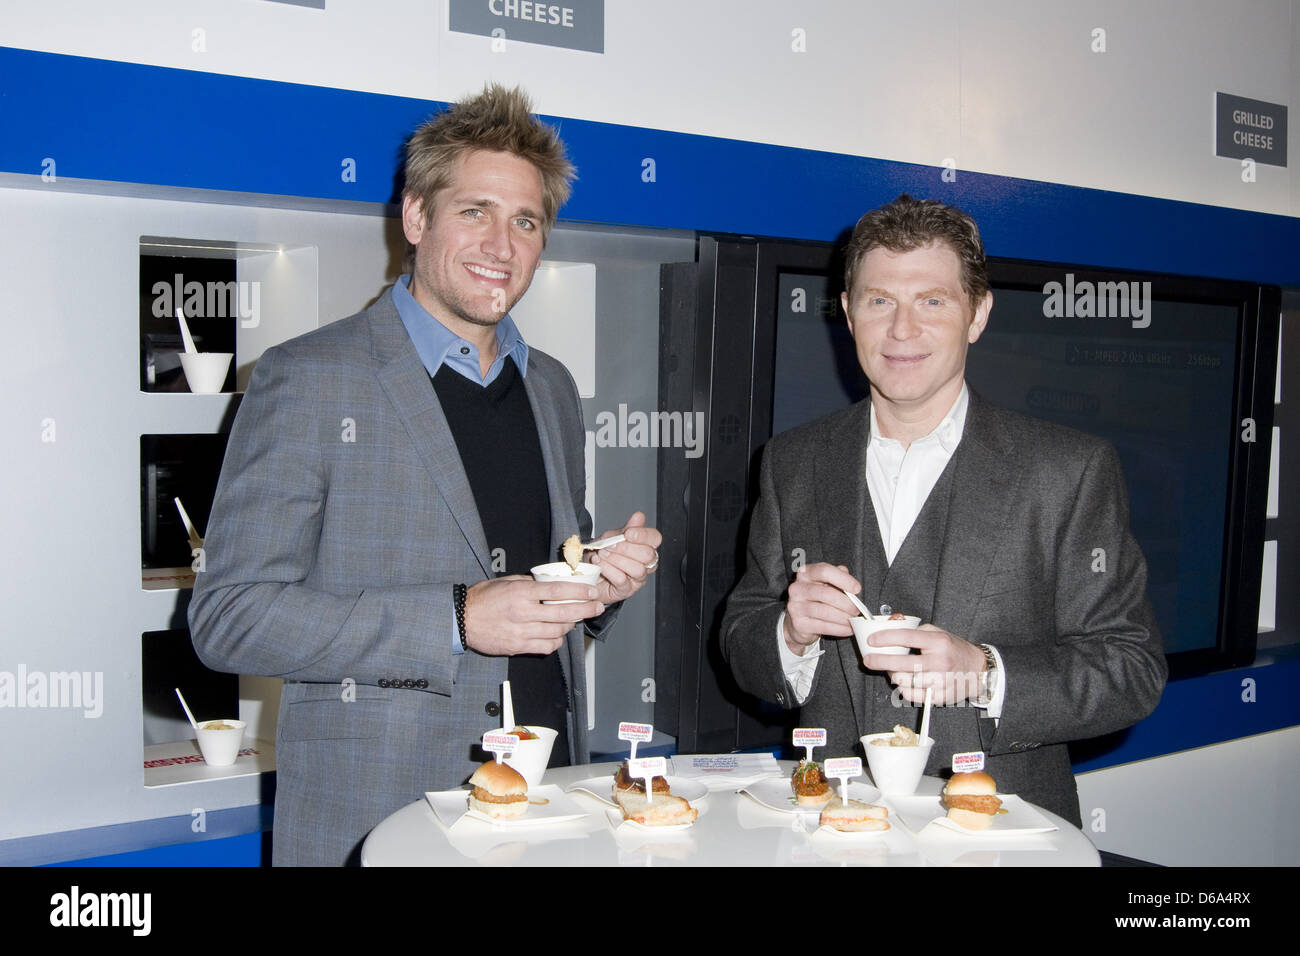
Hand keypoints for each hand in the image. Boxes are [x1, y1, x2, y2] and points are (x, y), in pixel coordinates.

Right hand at [463, 575, 603, 655]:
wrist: (461, 619)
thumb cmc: (483, 598)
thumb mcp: (506, 582)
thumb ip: (529, 583)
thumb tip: (550, 583)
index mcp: (521, 593)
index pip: (558, 592)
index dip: (579, 593)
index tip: (592, 592)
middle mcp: (523, 613)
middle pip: (563, 613)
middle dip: (585, 610)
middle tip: (597, 607)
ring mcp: (521, 632)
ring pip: (557, 632)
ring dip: (570, 626)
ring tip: (575, 619)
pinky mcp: (518, 646)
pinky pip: (545, 647)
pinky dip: (556, 642)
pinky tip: (557, 635)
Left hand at [589, 511, 661, 605]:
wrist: (586, 573)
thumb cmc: (602, 555)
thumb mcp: (610, 537)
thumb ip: (625, 528)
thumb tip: (639, 516)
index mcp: (645, 546)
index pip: (655, 538)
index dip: (644, 535)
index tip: (628, 533)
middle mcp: (645, 564)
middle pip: (648, 555)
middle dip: (626, 548)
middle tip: (609, 545)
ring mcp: (638, 579)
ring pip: (637, 569)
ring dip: (616, 559)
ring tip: (601, 555)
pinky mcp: (626, 590)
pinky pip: (622, 580)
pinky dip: (608, 569)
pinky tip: (599, 564)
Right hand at [783, 563, 860, 654]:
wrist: (796, 620)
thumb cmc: (815, 598)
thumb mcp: (825, 584)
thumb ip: (838, 579)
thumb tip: (853, 586)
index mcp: (805, 573)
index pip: (824, 571)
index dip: (843, 579)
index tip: (857, 589)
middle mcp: (797, 588)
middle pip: (826, 593)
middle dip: (846, 603)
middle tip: (857, 609)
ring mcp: (796, 607)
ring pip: (826, 612)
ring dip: (844, 617)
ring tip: (853, 619)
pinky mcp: (799, 624)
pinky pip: (824, 627)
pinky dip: (840, 628)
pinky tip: (848, 628)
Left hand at [863, 624, 986, 704]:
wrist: (978, 670)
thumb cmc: (953, 649)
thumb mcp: (938, 633)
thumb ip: (914, 630)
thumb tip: (890, 626)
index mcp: (939, 642)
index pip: (907, 638)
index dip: (885, 638)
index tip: (871, 640)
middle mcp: (940, 662)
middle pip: (902, 664)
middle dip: (880, 662)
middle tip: (868, 660)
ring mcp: (940, 682)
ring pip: (905, 681)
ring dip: (892, 676)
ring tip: (891, 670)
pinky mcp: (940, 697)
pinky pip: (912, 695)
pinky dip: (903, 688)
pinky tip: (904, 681)